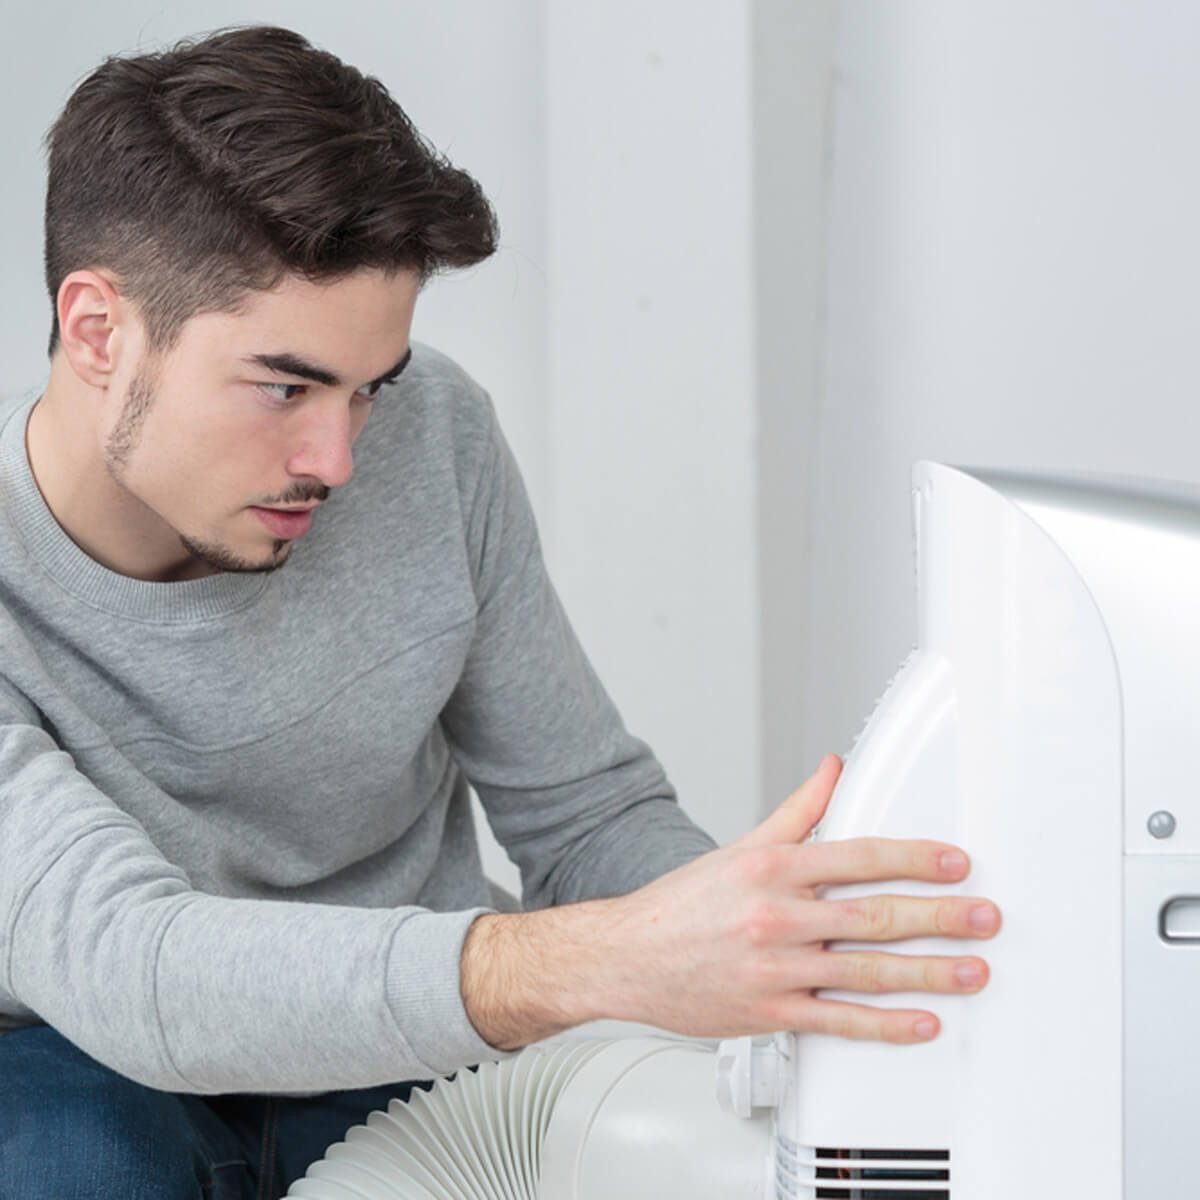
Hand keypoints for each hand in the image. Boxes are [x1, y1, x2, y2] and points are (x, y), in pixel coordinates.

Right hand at [460, 754, 1000, 1049]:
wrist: (626, 957)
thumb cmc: (680, 906)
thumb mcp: (740, 847)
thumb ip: (796, 810)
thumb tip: (833, 770)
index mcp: (772, 868)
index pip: (858, 856)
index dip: (915, 858)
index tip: (955, 862)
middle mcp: (776, 916)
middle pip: (873, 915)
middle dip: (939, 916)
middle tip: (984, 917)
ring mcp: (775, 968)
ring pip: (865, 970)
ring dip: (928, 972)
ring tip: (972, 970)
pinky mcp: (770, 1013)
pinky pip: (838, 1021)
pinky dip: (884, 1024)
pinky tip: (922, 1022)